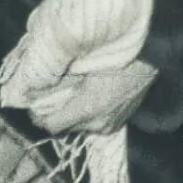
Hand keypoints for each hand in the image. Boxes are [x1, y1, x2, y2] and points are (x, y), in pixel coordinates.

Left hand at [28, 65, 155, 134]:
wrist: (150, 56)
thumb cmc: (113, 55)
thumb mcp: (81, 64)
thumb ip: (58, 78)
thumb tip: (36, 84)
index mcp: (87, 109)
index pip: (51, 125)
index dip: (38, 117)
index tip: (32, 105)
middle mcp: (98, 123)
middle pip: (65, 128)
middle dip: (56, 114)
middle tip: (51, 97)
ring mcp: (111, 125)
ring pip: (81, 126)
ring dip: (73, 114)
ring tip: (73, 95)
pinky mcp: (120, 123)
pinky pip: (96, 123)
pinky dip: (89, 114)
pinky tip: (90, 97)